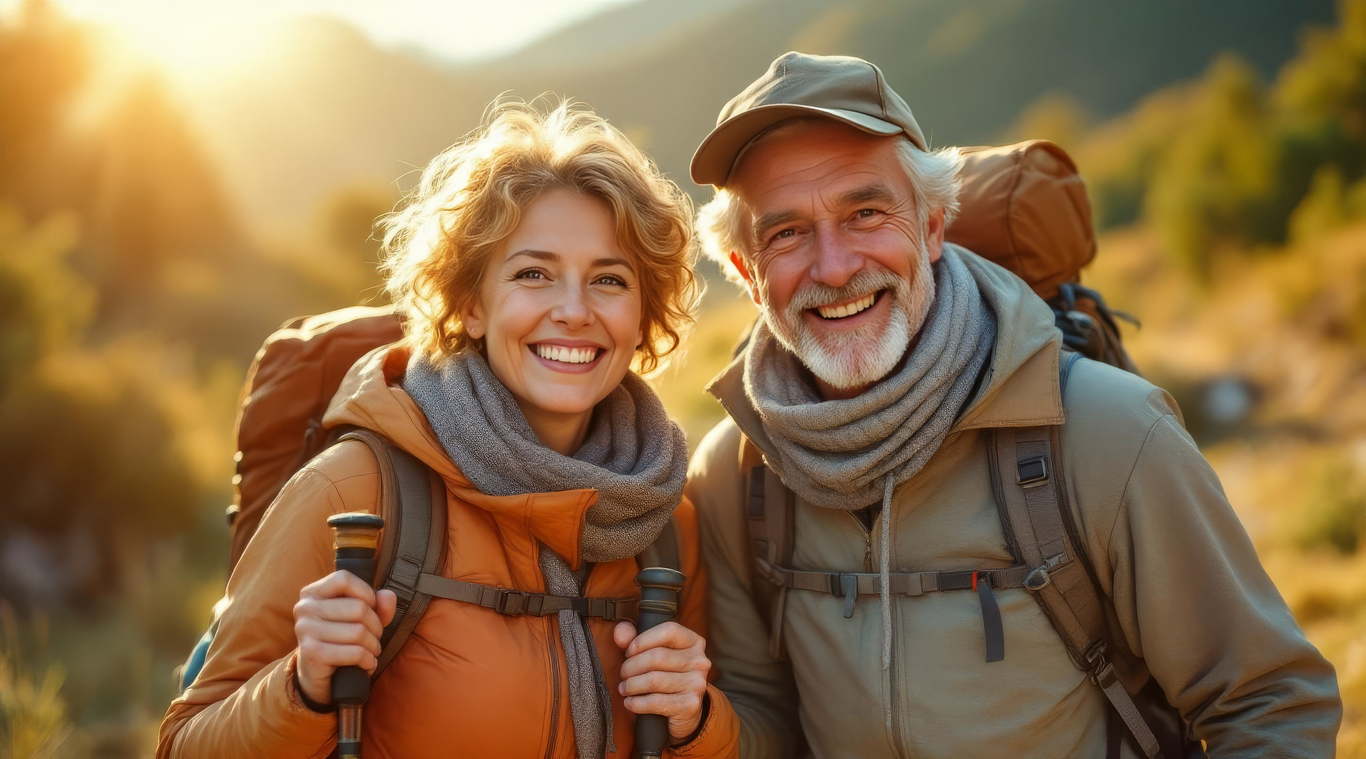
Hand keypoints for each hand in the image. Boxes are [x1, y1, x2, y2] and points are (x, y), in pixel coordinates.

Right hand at [293, 570, 396, 705]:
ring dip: (373, 646)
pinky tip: (366, 664)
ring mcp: (305, 630)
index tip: (371, 608)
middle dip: (376, 626)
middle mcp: (305, 608)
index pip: (344, 579)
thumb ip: (378, 604)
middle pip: (358, 608)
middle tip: (374, 637)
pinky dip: (368, 660)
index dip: (366, 593)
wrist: (318, 675)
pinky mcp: (312, 653)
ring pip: (359, 632)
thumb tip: (388, 597)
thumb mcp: (361, 618)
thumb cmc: (341, 639)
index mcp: (312, 592)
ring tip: (370, 651)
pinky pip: (355, 652)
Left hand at [613, 620, 710, 740]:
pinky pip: (655, 702)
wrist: (683, 711)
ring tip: (624, 688)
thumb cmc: (664, 675)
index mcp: (693, 642)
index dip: (643, 640)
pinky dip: (636, 703)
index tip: (629, 652)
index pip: (669, 631)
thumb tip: (620, 632)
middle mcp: (700, 661)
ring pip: (654, 680)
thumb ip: (633, 638)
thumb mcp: (651, 653)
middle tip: (623, 674)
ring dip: (631, 685)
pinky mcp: (690, 705)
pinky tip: (630, 702)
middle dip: (631, 666)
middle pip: (657, 656)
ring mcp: (697, 684)